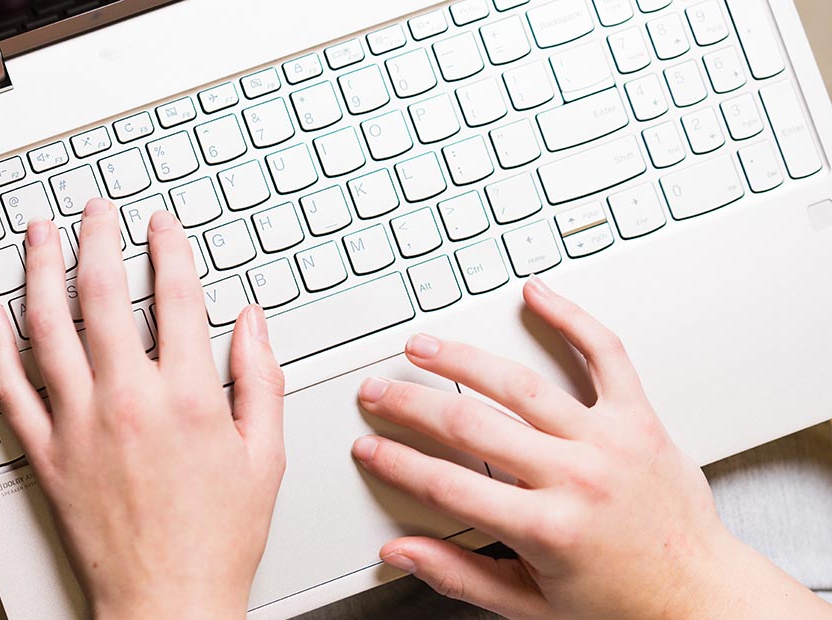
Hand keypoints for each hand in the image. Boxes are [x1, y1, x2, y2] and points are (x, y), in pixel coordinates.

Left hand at [0, 200, 285, 618]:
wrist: (167, 601)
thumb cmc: (217, 537)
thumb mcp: (265, 456)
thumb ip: (261, 379)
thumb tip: (251, 322)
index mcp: (186, 397)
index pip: (176, 297)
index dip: (169, 249)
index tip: (161, 225)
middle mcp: (126, 400)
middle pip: (103, 296)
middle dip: (99, 239)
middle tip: (95, 210)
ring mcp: (78, 424)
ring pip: (47, 327)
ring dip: (39, 270)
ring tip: (38, 233)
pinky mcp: (45, 453)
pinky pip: (8, 388)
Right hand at [352, 277, 830, 619]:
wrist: (701, 596)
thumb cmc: (622, 604)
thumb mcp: (531, 606)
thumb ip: (459, 575)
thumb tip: (400, 554)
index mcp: (546, 529)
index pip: (447, 486)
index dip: (397, 463)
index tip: (369, 446)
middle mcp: (576, 477)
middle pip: (471, 426)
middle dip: (411, 405)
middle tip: (376, 391)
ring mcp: (608, 441)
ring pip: (520, 384)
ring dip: (463, 359)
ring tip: (424, 347)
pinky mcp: (638, 419)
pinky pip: (606, 355)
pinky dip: (572, 318)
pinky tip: (538, 294)